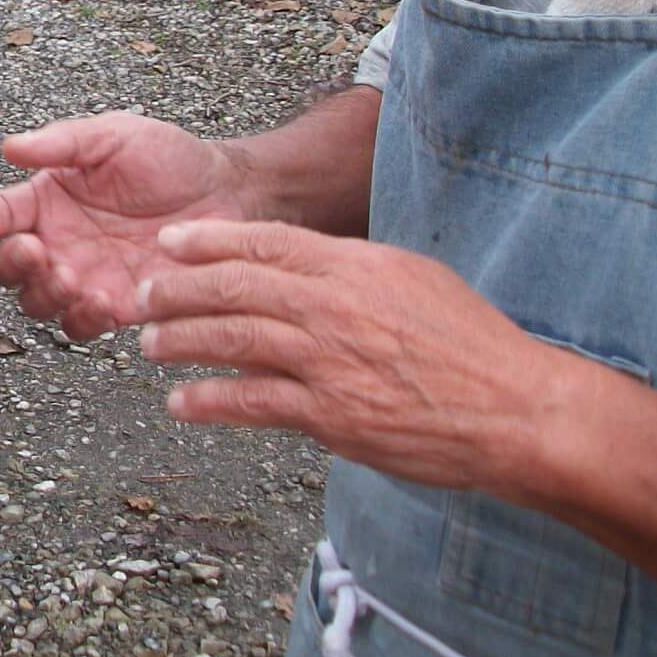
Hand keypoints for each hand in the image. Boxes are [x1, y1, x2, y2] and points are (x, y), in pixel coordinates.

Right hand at [0, 114, 257, 338]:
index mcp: (47, 199)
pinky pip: (82, 326)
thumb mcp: (115, 135)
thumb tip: (11, 147)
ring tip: (72, 277)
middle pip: (6, 268)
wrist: (228, 192)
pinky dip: (83, 320)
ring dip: (45, 294)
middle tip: (36, 251)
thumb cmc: (169, 158)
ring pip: (37, 303)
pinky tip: (103, 300)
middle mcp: (57, 241)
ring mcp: (84, 277)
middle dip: (11, 263)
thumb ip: (63, 141)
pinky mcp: (117, 306)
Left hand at [137, 219, 575, 496]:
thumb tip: (304, 263)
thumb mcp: (412, 278)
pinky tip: (181, 403)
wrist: (514, 410)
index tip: (171, 243)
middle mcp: (332, 307)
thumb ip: (353, 269)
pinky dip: (208, 402)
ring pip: (233, 341)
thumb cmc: (470, 344)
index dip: (210, 241)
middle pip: (235, 287)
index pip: (266, 241)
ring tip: (149, 344)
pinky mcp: (330, 415)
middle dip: (179, 289)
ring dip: (182, 342)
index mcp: (354, 266)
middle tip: (142, 293)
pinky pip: (252, 403)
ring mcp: (328, 361)